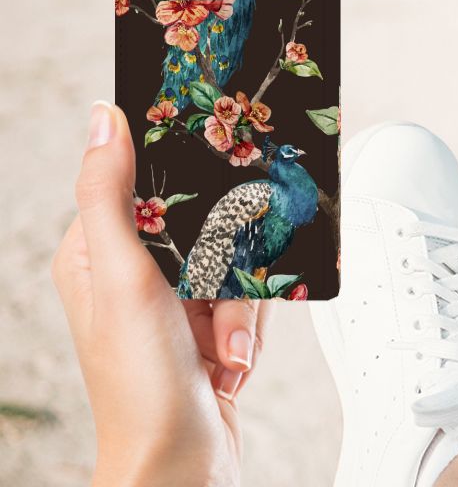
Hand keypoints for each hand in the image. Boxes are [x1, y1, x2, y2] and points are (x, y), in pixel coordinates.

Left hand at [52, 101, 271, 486]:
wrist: (182, 465)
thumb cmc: (141, 385)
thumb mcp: (124, 279)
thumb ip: (111, 196)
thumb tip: (103, 118)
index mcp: (96, 254)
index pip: (144, 185)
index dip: (184, 189)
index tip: (212, 193)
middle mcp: (133, 275)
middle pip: (205, 224)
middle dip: (225, 267)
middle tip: (215, 299)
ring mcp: (172, 303)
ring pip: (235, 261)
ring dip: (239, 308)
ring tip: (222, 348)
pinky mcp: (205, 327)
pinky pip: (248, 297)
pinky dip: (248, 329)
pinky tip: (230, 360)